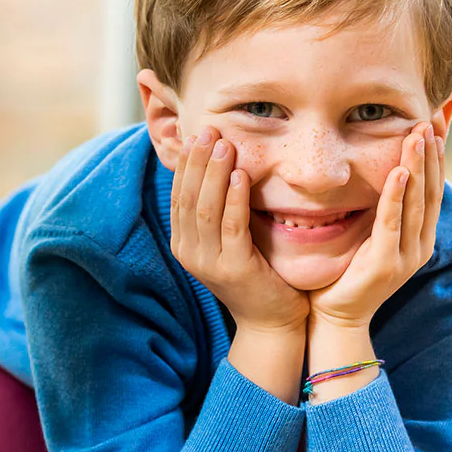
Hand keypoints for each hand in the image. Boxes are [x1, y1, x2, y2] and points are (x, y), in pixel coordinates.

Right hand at [170, 127, 309, 335]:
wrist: (272, 321)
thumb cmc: (256, 274)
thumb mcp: (229, 240)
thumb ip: (220, 210)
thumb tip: (219, 165)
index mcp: (184, 243)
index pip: (178, 195)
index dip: (187, 164)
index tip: (198, 134)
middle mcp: (189, 253)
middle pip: (187, 197)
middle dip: (198, 161)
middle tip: (209, 130)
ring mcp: (207, 263)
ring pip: (205, 209)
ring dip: (213, 173)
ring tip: (224, 145)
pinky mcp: (233, 268)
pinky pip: (230, 227)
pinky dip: (233, 199)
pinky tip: (240, 176)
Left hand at [308, 121, 444, 328]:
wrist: (335, 318)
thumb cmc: (346, 274)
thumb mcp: (369, 236)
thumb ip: (379, 210)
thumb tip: (381, 175)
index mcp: (418, 238)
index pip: (433, 190)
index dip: (436, 158)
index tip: (434, 125)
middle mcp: (419, 245)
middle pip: (431, 191)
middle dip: (431, 155)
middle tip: (429, 120)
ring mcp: (405, 256)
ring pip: (417, 203)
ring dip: (418, 167)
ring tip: (418, 136)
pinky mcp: (385, 264)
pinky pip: (393, 223)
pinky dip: (397, 197)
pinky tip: (399, 173)